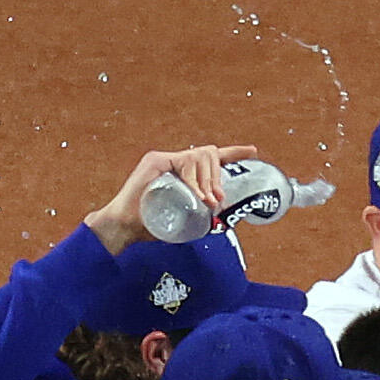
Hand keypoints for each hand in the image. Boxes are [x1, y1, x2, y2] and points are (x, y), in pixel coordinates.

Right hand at [85, 148, 251, 254]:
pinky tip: (198, 196)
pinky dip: (194, 180)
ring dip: (209, 180)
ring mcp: (164, 158)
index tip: (252, 152)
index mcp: (184, 172)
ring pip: (201, 157)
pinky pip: (185, 163)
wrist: (126, 228)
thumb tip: (222, 216)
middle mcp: (175, 161)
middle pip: (210, 155)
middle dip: (218, 177)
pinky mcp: (155, 160)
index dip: (234, 153)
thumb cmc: (153, 225)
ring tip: (207, 201)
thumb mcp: (186, 216)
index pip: (212, 157)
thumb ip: (201, 210)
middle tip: (217, 200)